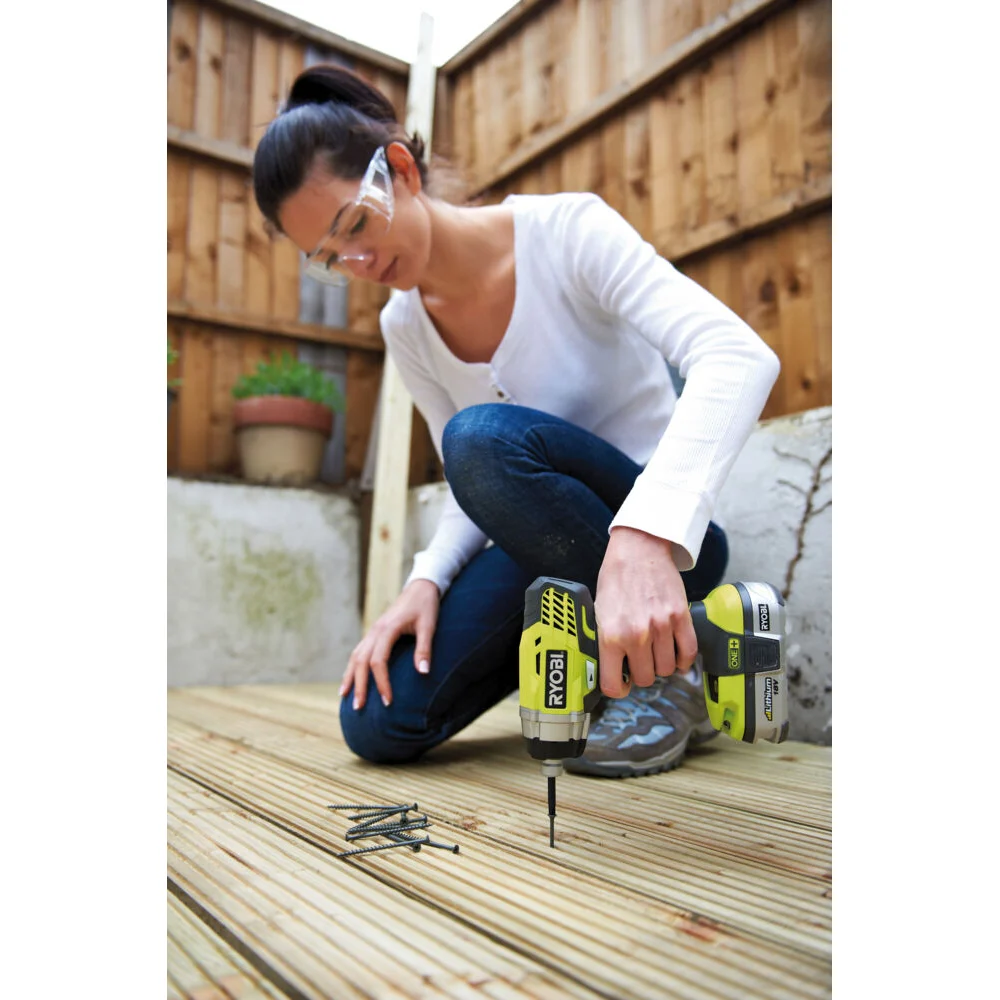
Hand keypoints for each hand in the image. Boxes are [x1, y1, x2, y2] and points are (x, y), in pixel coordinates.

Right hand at [340, 579, 439, 710]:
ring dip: (349, 677)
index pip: (377, 662)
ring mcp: (372, 631)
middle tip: (358, 708)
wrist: (420, 587)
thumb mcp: (429, 626)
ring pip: (354, 657)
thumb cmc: (426, 606)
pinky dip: (352, 667)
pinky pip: (358, 652)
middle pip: (360, 662)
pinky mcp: (374, 633)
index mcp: (386, 630)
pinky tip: (350, 679)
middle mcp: (374, 631)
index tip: (388, 701)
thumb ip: (424, 649)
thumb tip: (423, 673)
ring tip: (345, 698)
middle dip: (359, 686)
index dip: (381, 683)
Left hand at [594, 526, 696, 697]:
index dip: (617, 688)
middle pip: (646, 678)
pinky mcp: (680, 617)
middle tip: (638, 661)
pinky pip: (688, 653)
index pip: (614, 685)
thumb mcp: (599, 611)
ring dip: (662, 665)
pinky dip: (684, 659)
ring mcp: (661, 627)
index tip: (619, 684)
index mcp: (610, 635)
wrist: (638, 548)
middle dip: (642, 673)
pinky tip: (676, 653)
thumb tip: (608, 666)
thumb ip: (604, 640)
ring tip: (655, 653)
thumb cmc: (616, 577)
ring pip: (667, 669)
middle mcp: (636, 635)